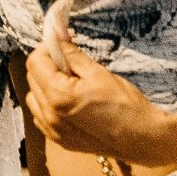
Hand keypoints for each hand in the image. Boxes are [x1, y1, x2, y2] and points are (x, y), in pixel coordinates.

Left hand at [24, 26, 176, 164]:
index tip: (62, 45)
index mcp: (58, 96)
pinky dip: (48, 105)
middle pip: (32, 79)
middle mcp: (50, 116)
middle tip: (71, 62)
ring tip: (71, 84)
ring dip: (45, 86)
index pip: (35, 62)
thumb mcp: (98, 73)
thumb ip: (71, 53)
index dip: (46, 48)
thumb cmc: (127, 106)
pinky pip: (41, 116)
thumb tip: (55, 34)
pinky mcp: (60, 141)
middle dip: (47, 65)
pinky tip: (69, 102)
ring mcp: (54, 131)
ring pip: (34, 98)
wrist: (144, 139)